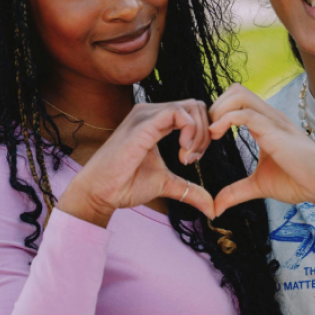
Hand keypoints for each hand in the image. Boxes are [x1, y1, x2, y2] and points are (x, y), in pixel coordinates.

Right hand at [61, 99, 216, 223]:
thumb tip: (213, 208)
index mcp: (155, 120)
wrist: (101, 192)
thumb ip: (190, 190)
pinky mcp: (143, 123)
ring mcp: (146, 115)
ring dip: (199, 134)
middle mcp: (150, 112)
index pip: (192, 111)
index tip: (194, 158)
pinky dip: (190, 131)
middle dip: (205, 133)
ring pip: (190, 107)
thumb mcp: (166, 184)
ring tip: (187, 158)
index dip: (203, 133)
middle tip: (192, 159)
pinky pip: (178, 113)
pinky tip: (183, 152)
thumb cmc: (126, 184)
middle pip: (196, 106)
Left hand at [207, 84, 314, 216]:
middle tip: (208, 134)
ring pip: (239, 95)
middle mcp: (269, 117)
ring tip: (213, 134)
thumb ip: (236, 192)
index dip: (217, 113)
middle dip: (215, 107)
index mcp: (265, 123)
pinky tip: (218, 136)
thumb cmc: (297, 181)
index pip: (236, 100)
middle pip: (235, 90)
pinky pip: (246, 114)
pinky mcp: (276, 132)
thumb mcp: (258, 186)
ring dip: (219, 110)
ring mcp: (273, 122)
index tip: (208, 138)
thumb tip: (215, 207)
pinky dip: (226, 120)